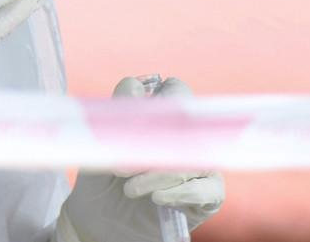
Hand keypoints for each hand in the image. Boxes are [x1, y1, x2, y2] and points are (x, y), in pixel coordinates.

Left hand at [56, 77, 224, 241]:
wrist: (99, 223)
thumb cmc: (102, 178)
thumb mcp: (101, 144)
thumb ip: (118, 112)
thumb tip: (133, 85)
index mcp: (163, 115)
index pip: (175, 89)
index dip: (153, 101)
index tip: (125, 124)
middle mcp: (188, 136)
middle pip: (187, 122)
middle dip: (150, 143)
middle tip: (119, 166)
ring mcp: (202, 164)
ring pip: (195, 157)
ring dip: (158, 173)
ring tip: (129, 188)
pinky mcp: (210, 195)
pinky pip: (208, 188)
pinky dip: (180, 192)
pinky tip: (157, 198)